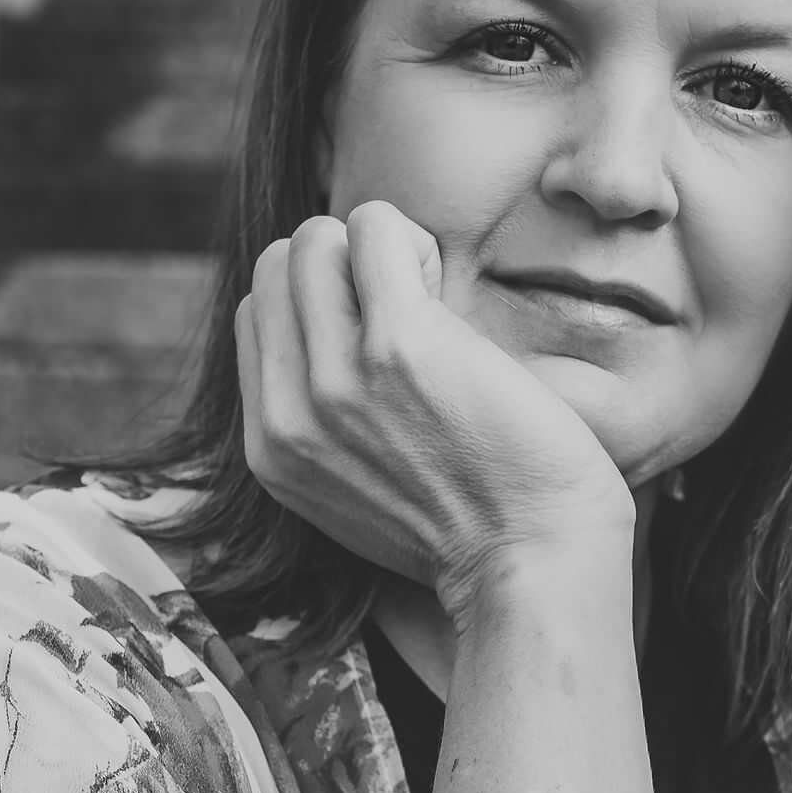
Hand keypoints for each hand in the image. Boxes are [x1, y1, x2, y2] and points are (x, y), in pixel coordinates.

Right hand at [235, 203, 632, 619]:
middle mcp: (291, 415)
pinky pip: (373, 227)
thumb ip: (324, 428)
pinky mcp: (398, 344)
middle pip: (279, 267)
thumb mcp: (356, 494)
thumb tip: (328, 346)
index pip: (258, 315)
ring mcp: (337, 379)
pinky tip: (446, 287)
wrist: (533, 566)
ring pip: (316, 239)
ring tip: (427, 299)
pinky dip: (412, 240)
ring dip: (378, 249)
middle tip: (406, 311)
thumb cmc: (475, 527)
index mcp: (272, 450)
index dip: (322, 305)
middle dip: (343, 267)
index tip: (378, 339)